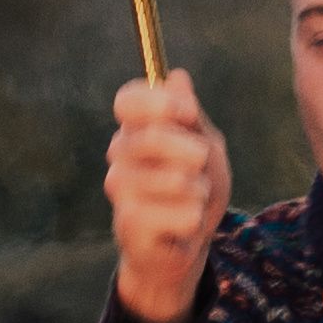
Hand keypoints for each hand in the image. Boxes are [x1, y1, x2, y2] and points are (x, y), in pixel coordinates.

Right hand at [105, 70, 231, 322]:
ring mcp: (119, 189)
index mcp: (134, 128)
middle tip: (200, 168)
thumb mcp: (205, 146)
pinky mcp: (128, 224)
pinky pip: (183, 214)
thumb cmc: (193, 189)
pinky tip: (181, 228)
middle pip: (155, 136)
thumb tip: (177, 77)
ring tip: (191, 201)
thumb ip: (191, 116)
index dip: (160, 102)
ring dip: (199, 192)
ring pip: (177, 179)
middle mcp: (118, 154)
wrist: (184, 245)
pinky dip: (195, 220)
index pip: (128, 99)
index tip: (187, 114)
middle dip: (195, 153)